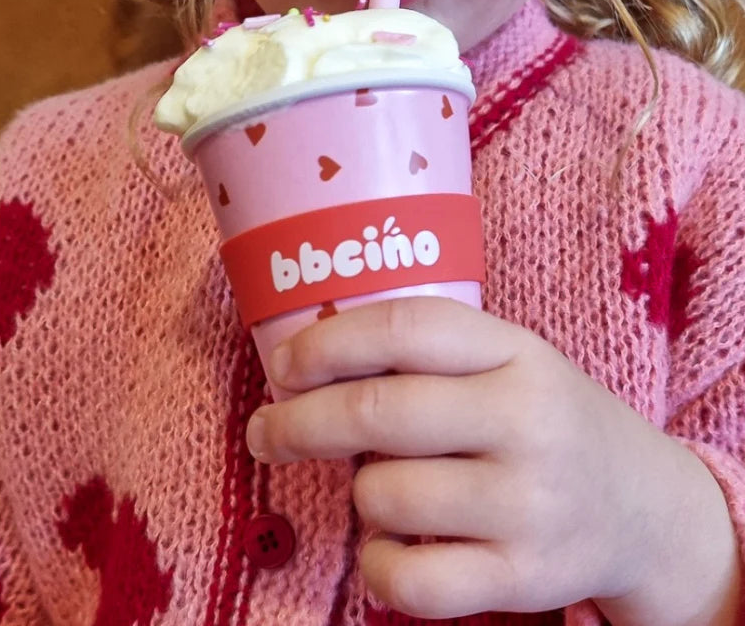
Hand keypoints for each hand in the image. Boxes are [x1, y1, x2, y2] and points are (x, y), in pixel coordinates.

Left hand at [246, 297, 739, 625]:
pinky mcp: (523, 577)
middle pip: (378, 412)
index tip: (284, 366)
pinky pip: (408, 578)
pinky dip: (378, 564)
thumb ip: (428, 353)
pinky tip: (391, 546)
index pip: (406, 328)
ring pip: (383, 495)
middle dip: (299, 422)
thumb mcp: (508, 360)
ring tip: (386, 487)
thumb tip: (307, 359)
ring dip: (361, 493)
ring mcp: (528, 504)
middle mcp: (526, 422)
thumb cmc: (544, 419)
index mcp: (517, 352)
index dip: (328, 344)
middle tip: (267, 431)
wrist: (639, 505)